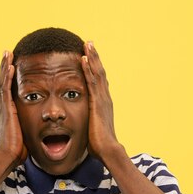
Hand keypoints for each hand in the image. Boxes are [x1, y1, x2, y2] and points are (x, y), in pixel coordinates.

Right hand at [0, 51, 26, 165]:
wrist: (8, 156)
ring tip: (8, 53)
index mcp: (7, 112)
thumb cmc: (17, 149)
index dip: (9, 77)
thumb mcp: (24, 134)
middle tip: (8, 53)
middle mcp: (3, 107)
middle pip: (3, 82)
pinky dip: (7, 76)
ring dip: (5, 67)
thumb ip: (28, 126)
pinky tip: (10, 66)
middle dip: (5, 67)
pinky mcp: (6, 109)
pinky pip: (5, 89)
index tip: (12, 65)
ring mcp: (3, 107)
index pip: (8, 90)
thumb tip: (38, 127)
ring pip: (2, 82)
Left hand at [82, 41, 120, 160]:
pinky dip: (88, 69)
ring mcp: (102, 99)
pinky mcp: (97, 103)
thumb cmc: (99, 144)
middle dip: (95, 57)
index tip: (90, 56)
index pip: (99, 81)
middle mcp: (105, 98)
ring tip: (87, 44)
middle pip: (100, 72)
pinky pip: (92, 82)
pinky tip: (84, 59)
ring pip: (97, 73)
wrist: (108, 150)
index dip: (95, 68)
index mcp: (103, 104)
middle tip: (89, 43)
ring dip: (92, 58)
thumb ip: (88, 122)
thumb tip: (84, 125)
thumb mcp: (92, 129)